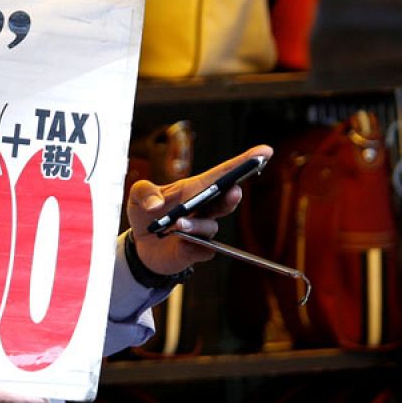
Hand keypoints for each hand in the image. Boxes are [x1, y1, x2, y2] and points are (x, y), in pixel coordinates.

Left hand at [125, 144, 271, 273]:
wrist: (140, 245)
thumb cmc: (146, 214)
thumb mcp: (137, 197)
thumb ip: (143, 191)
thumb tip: (155, 204)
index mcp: (195, 189)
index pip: (223, 174)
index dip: (245, 162)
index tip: (265, 151)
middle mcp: (205, 208)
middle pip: (226, 200)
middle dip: (231, 196)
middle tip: (233, 191)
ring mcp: (204, 230)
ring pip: (210, 227)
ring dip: (196, 225)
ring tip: (178, 224)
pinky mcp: (198, 251)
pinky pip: (203, 250)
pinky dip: (193, 248)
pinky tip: (183, 245)